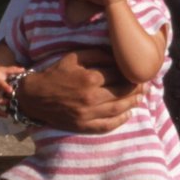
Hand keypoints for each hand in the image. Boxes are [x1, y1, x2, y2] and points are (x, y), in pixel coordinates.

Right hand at [20, 47, 141, 132]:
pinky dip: (120, 121)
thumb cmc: (55, 74)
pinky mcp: (83, 125)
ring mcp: (87, 113)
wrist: (34, 96)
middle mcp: (91, 97)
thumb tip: (116, 56)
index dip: (132, 74)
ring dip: (133, 103)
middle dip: (137, 88)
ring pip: (118, 109)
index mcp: (90, 78)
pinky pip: (107, 125)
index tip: (139, 72)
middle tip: (146, 85)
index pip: (119, 75)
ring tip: (141, 98)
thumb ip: (96, 54)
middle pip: (122, 92)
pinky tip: (128, 114)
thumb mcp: (74, 57)